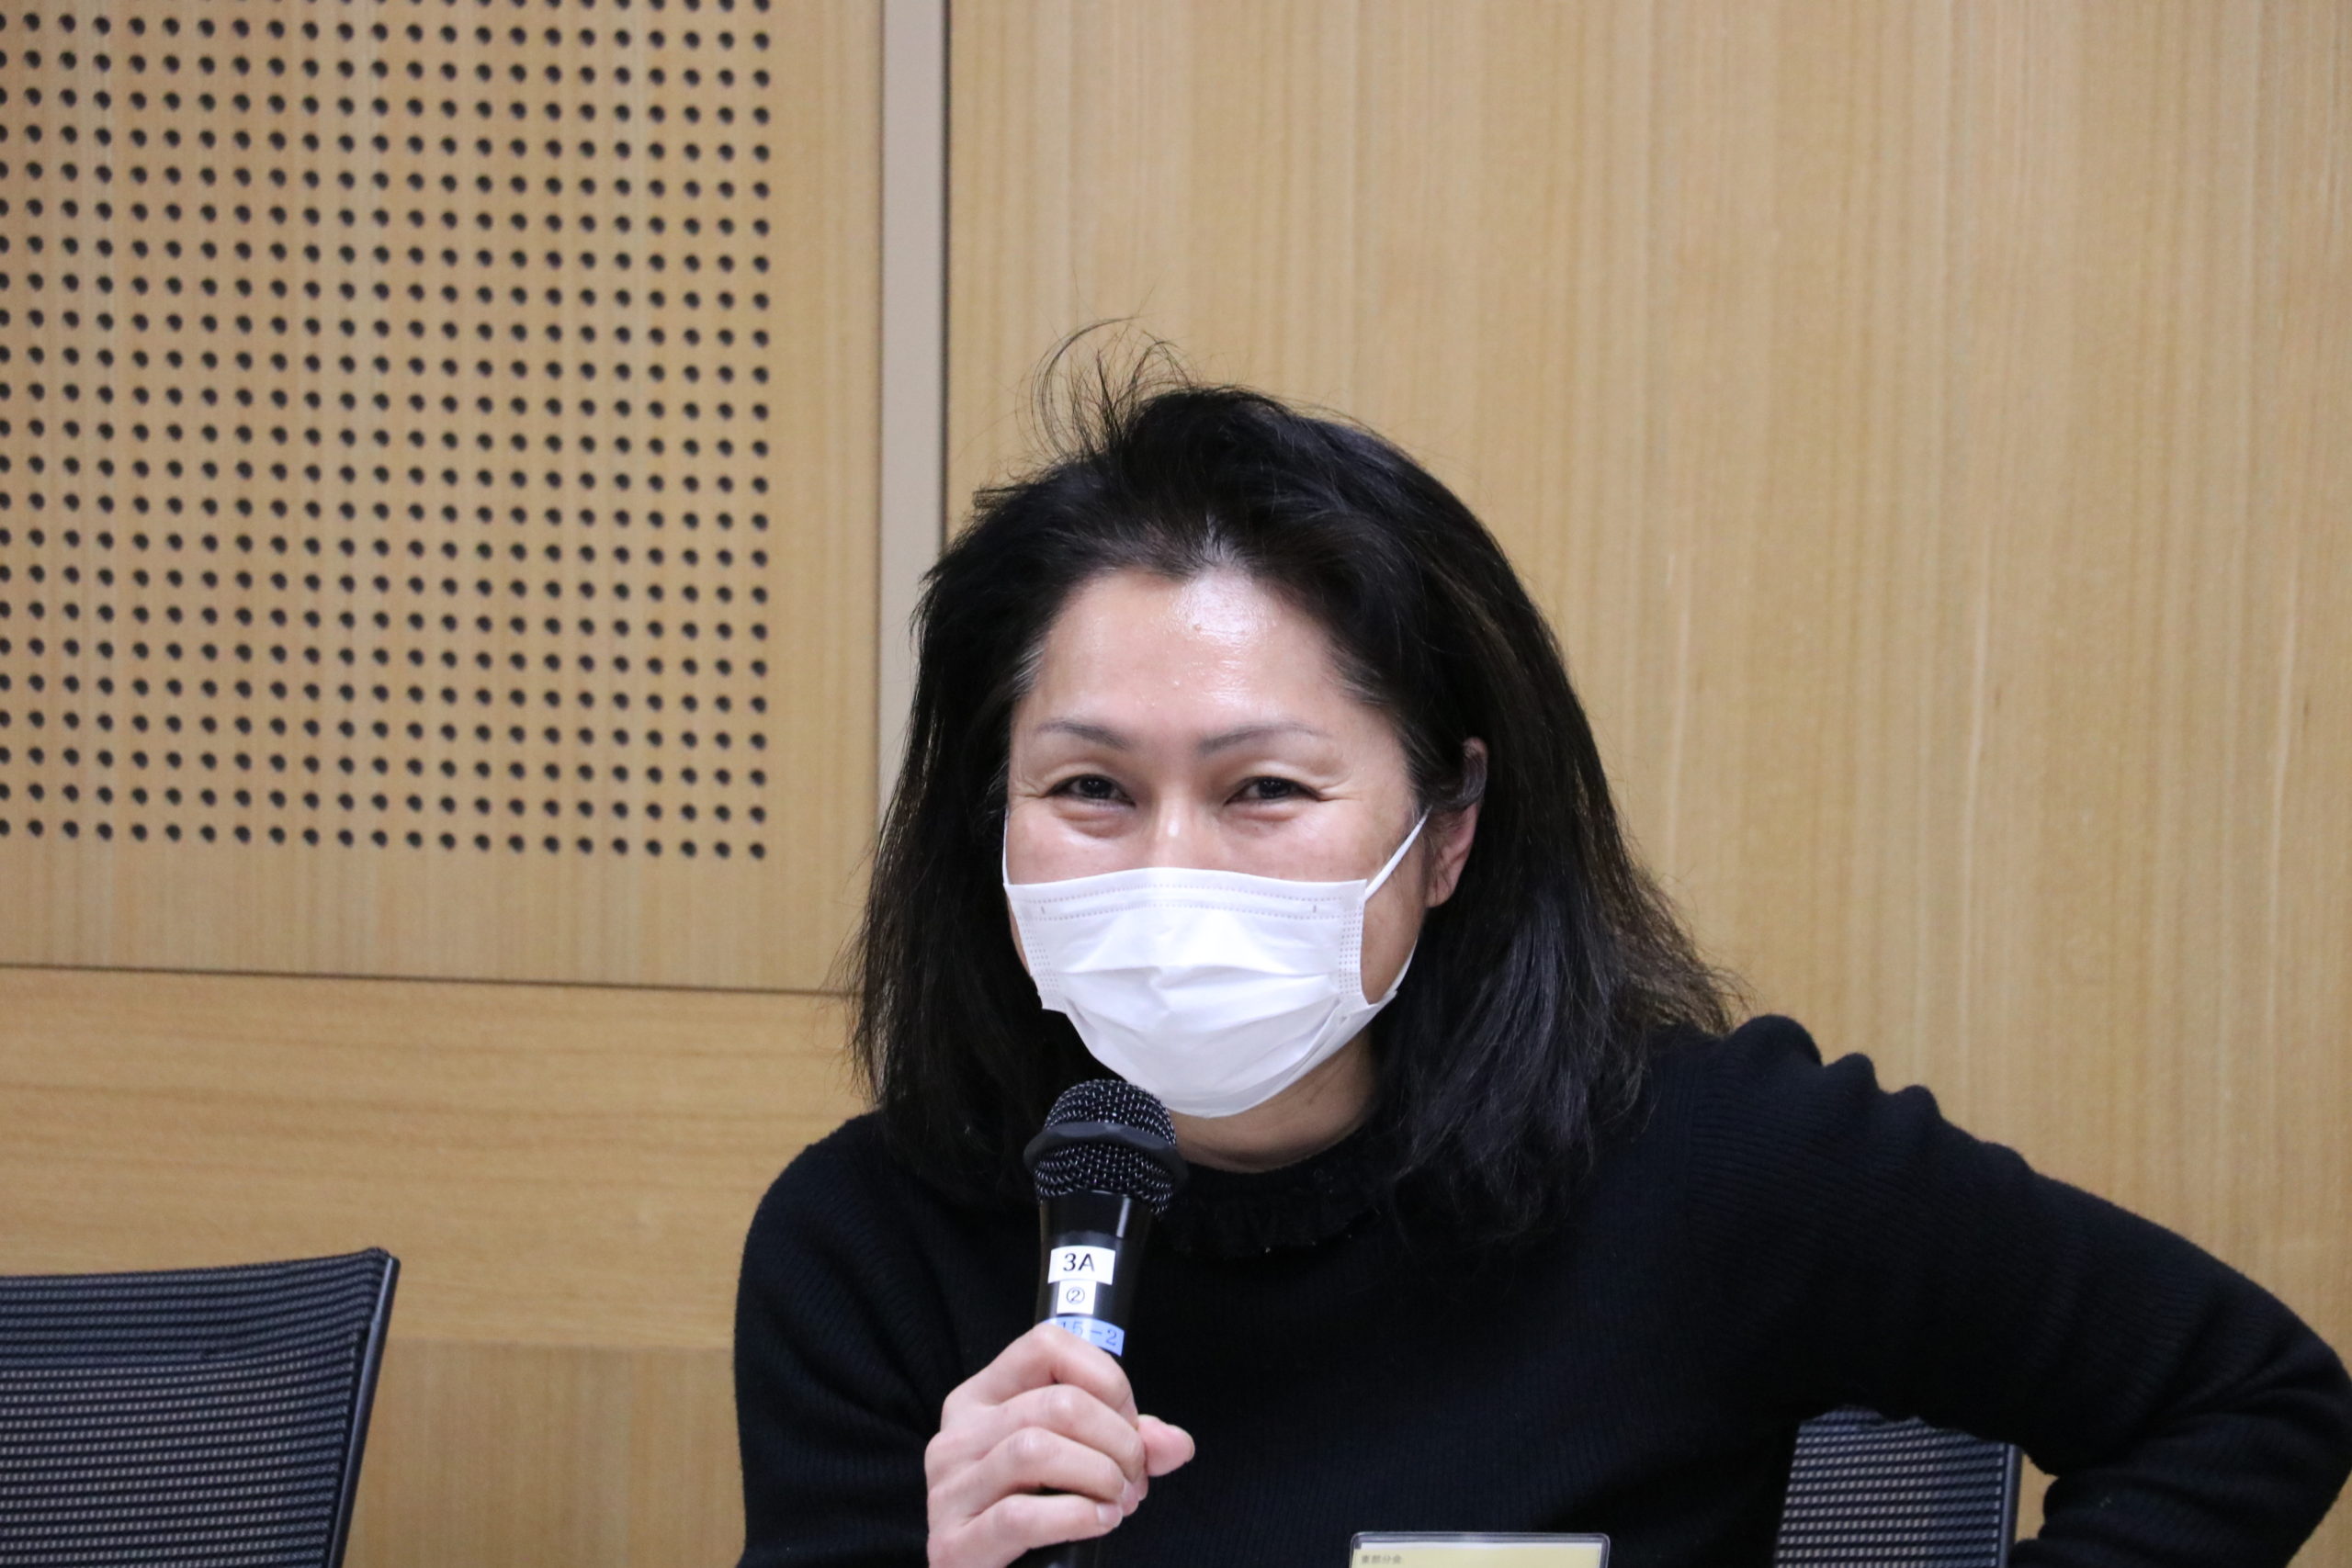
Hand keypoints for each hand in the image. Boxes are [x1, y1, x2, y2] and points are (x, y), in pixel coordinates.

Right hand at [924, 1322, 1195, 1567]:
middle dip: (1119, 1440)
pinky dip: (1076, 1516)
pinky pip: (1020, 1516)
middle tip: (1135, 1478)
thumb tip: (1175, 1443)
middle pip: (1058, 1404)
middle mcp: (956, 1436)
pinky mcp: (954, 1546)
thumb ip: (1127, 1443)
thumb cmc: (1032, 1515)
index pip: (1047, 1346)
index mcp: (980, 1400)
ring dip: (1100, 1476)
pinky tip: (1098, 1522)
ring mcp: (948, 1491)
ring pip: (1037, 1450)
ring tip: (1119, 1501)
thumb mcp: (1075, 1462)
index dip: (1107, 1379)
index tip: (1130, 1423)